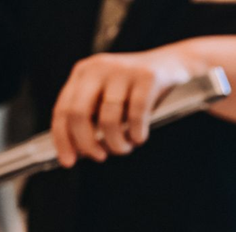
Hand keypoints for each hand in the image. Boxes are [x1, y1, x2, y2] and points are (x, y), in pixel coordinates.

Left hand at [51, 47, 206, 167]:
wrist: (173, 64)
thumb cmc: (138, 89)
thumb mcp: (109, 97)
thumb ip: (93, 117)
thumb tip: (79, 151)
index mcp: (84, 73)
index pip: (62, 109)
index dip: (63, 139)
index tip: (68, 162)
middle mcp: (98, 68)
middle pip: (78, 113)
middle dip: (87, 143)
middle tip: (100, 157)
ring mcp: (122, 71)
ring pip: (108, 119)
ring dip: (116, 143)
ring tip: (125, 148)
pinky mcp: (147, 77)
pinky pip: (136, 115)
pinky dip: (136, 134)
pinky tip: (139, 138)